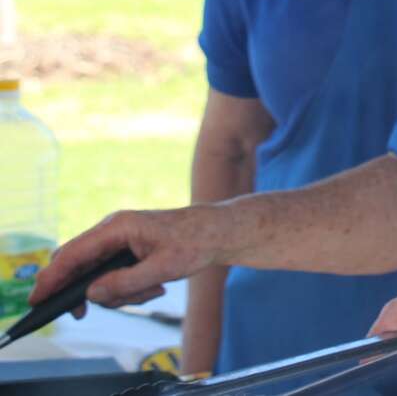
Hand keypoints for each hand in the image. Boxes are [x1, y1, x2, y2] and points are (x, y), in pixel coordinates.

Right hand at [30, 206, 228, 312]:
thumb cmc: (196, 242)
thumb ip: (126, 282)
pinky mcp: (127, 249)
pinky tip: (155, 286)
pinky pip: (113, 275)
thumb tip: (92, 294)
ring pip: (97, 276)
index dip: (52, 277)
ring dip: (120, 292)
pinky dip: (129, 288)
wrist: (219, 232)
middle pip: (79, 266)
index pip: (73, 254)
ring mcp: (119, 240)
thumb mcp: (163, 268)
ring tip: (152, 289)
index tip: (37, 298)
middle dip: (89, 291)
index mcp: (118, 226)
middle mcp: (113, 230)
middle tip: (88, 311)